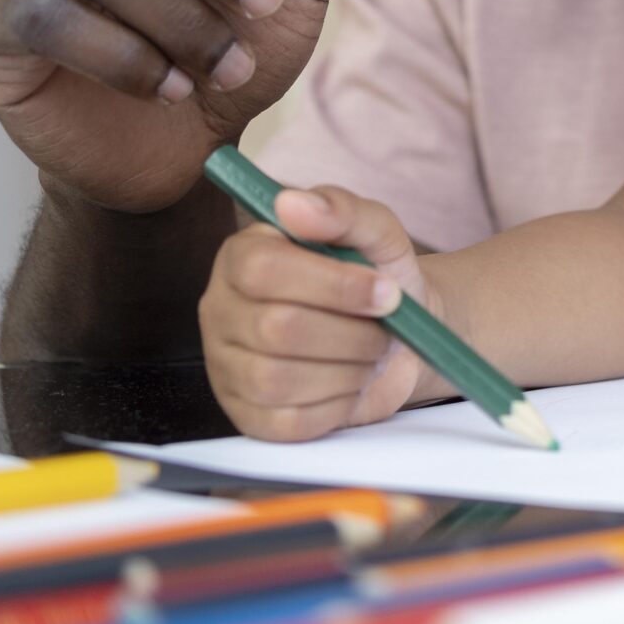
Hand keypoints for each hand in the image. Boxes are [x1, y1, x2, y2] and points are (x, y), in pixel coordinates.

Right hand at [199, 184, 437, 441]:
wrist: (401, 336)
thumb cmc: (379, 278)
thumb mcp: (376, 234)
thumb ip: (341, 209)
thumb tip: (291, 201)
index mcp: (242, 256)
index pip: (263, 269)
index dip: (333, 284)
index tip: (386, 290)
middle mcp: (222, 310)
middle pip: (275, 328)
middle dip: (350, 332)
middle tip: (387, 329)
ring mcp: (227, 367)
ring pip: (277, 378)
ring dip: (347, 368)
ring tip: (371, 353)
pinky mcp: (248, 416)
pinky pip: (287, 422)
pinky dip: (336, 405)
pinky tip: (351, 382)